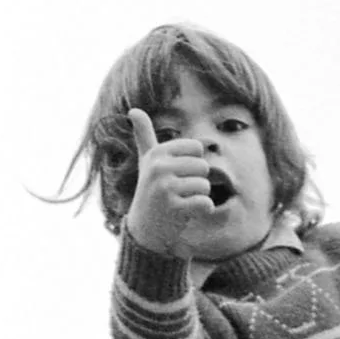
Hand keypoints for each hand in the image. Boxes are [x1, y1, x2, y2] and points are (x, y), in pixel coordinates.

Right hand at [124, 109, 216, 254]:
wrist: (146, 228)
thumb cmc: (151, 190)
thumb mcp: (147, 162)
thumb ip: (144, 136)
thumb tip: (133, 110)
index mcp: (157, 154)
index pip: (196, 148)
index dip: (194, 163)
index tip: (178, 173)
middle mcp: (159, 168)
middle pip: (203, 166)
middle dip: (198, 181)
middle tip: (180, 191)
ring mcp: (165, 188)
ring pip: (205, 185)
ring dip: (199, 196)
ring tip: (182, 202)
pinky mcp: (174, 208)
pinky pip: (205, 202)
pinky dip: (203, 209)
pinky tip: (188, 213)